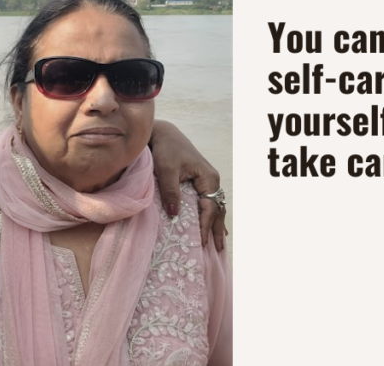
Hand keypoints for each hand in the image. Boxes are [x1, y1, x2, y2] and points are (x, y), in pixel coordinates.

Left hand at [151, 120, 227, 250]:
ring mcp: (208, 180)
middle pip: (218, 209)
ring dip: (217, 224)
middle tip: (218, 250)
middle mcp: (212, 180)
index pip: (209, 207)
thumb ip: (171, 191)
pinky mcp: (200, 181)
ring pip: (215, 207)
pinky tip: (214, 225)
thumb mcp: (166, 170)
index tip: (202, 242)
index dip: (206, 226)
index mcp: (208, 178)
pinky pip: (209, 202)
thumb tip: (175, 214)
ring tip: (219, 243)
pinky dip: (212, 215)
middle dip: (217, 230)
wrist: (164, 134)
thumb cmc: (166, 149)